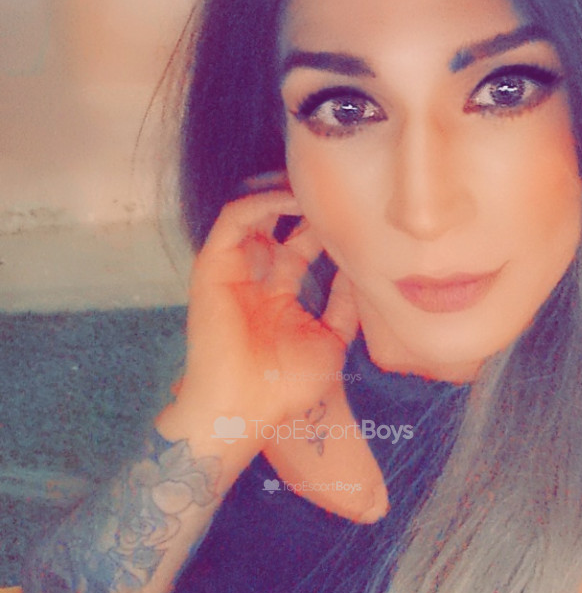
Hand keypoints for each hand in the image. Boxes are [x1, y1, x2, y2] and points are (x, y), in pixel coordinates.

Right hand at [168, 177, 358, 435]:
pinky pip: (231, 222)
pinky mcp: (212, 269)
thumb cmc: (285, 387)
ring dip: (279, 196)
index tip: (352, 212)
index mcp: (279, 298)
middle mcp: (255, 282)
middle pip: (277, 228)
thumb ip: (344, 306)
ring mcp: (233, 274)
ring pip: (253, 218)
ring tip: (310, 185)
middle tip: (329, 187)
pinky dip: (256, 204)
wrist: (245, 407)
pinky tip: (286, 199)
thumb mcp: (330, 341)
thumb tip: (359, 272)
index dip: (324, 229)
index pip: (301, 249)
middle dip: (302, 206)